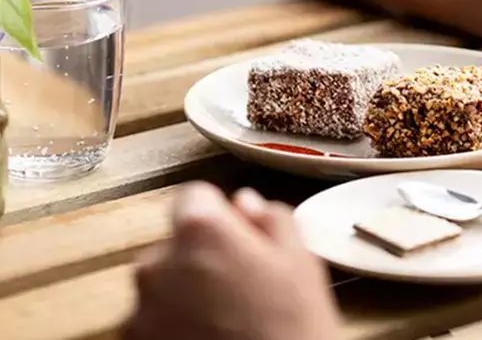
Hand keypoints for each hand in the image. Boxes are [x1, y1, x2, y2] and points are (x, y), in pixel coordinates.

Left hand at [124, 183, 340, 339]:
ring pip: (163, 283)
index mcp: (200, 231)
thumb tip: (244, 203)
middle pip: (176, 242)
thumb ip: (270, 217)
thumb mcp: (301, 260)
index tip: (239, 235)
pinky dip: (174, 325)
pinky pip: (154, 320)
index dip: (220, 213)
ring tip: (227, 318)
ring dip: (186, 291)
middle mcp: (158, 263)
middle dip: (202, 255)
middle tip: (241, 283)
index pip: (194, 195)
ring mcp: (140, 310)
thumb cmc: (293, 325)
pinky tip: (211, 336)